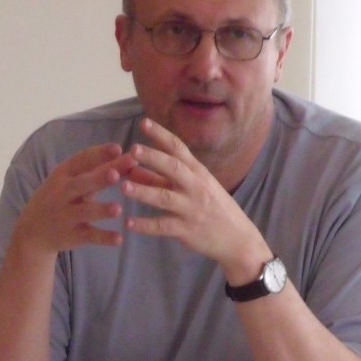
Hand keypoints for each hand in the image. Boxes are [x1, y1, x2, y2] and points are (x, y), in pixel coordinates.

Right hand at [13, 142, 135, 255]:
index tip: (118, 148)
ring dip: (101, 210)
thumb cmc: (60, 198)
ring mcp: (66, 215)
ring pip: (85, 212)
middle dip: (98, 179)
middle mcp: (62, 193)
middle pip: (81, 184)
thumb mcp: (73, 181)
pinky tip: (119, 239)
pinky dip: (103, 238)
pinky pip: (89, 236)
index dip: (99, 154)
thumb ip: (101, 169)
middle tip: (115, 174)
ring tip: (118, 209)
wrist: (33, 231)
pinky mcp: (71, 235)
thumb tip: (131, 157)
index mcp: (64, 174)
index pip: (81, 160)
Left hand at [120, 119, 268, 278]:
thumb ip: (160, 179)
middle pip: (173, 168)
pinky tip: (128, 223)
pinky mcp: (187, 230)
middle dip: (153, 157)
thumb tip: (132, 168)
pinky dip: (145, 225)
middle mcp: (195, 187)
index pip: (179, 148)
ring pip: (165, 197)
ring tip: (123, 186)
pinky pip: (163, 226)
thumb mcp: (192, 188)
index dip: (161, 135)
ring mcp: (191, 208)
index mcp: (198, 172)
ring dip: (143, 191)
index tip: (144, 122)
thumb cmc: (212, 208)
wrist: (237, 238)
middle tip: (132, 149)